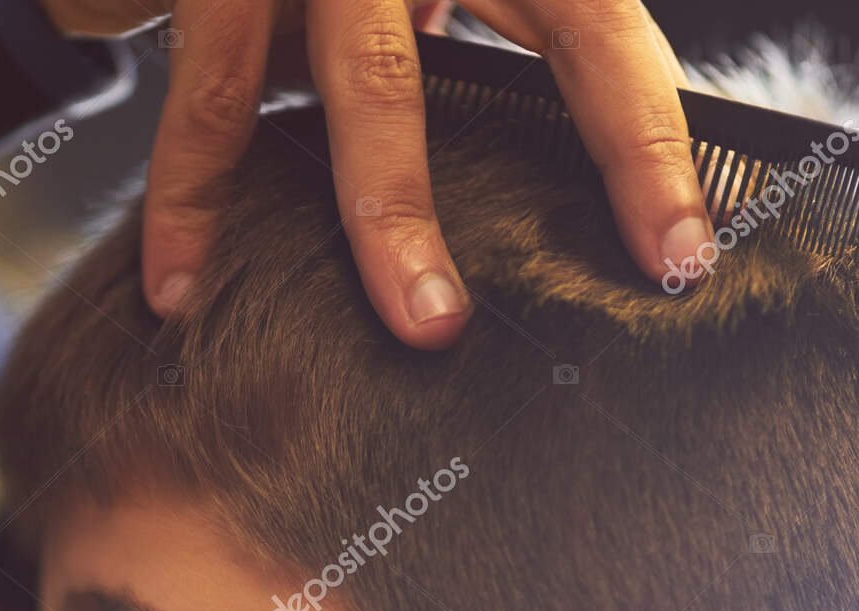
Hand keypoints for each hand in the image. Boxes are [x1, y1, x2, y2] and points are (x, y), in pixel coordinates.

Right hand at [39, 1, 708, 349]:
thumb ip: (485, 56)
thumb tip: (567, 208)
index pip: (603, 35)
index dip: (649, 146)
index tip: (681, 258)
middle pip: (522, 42)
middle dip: (576, 176)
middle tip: (558, 301)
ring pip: (370, 82)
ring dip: (390, 215)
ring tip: (418, 326)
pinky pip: (211, 95)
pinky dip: (190, 197)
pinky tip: (177, 289)